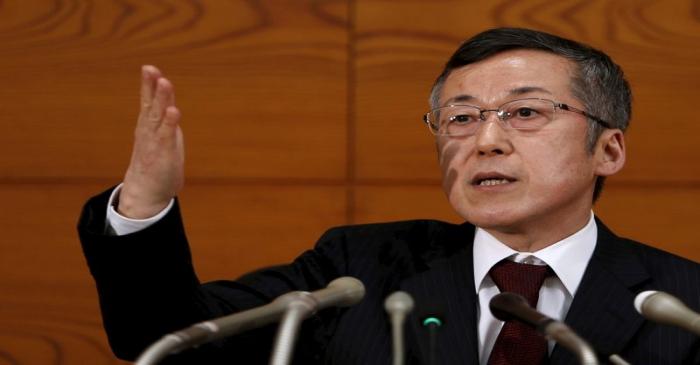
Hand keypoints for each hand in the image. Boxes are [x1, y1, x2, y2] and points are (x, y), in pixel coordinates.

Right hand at [118, 65, 183, 218]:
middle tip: (150, 69)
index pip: (149, 102)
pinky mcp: (163, 153)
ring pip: (157, 116)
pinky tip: (173, 110)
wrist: (146, 192)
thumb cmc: (154, 164)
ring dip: (162, 99)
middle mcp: (149, 131)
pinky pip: (166, 135)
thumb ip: (164, 123)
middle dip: (151, 86)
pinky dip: (170, 122)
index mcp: (148, 126)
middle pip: (150, 105)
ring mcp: (155, 141)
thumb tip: (169, 108)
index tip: (149, 68)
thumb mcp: (159, 139)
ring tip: (164, 82)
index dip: (149, 85)